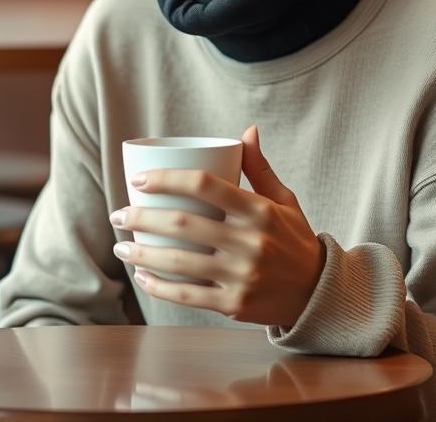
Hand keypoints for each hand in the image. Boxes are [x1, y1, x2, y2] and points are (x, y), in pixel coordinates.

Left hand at [108, 125, 325, 327]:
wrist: (317, 292)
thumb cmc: (294, 239)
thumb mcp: (283, 199)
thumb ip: (260, 168)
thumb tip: (247, 131)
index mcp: (258, 210)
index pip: (205, 184)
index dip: (167, 178)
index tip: (139, 179)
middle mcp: (249, 242)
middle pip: (183, 224)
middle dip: (141, 217)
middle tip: (118, 213)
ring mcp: (240, 275)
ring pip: (179, 262)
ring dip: (142, 253)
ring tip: (120, 245)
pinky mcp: (233, 304)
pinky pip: (187, 296)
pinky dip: (159, 287)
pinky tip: (142, 276)